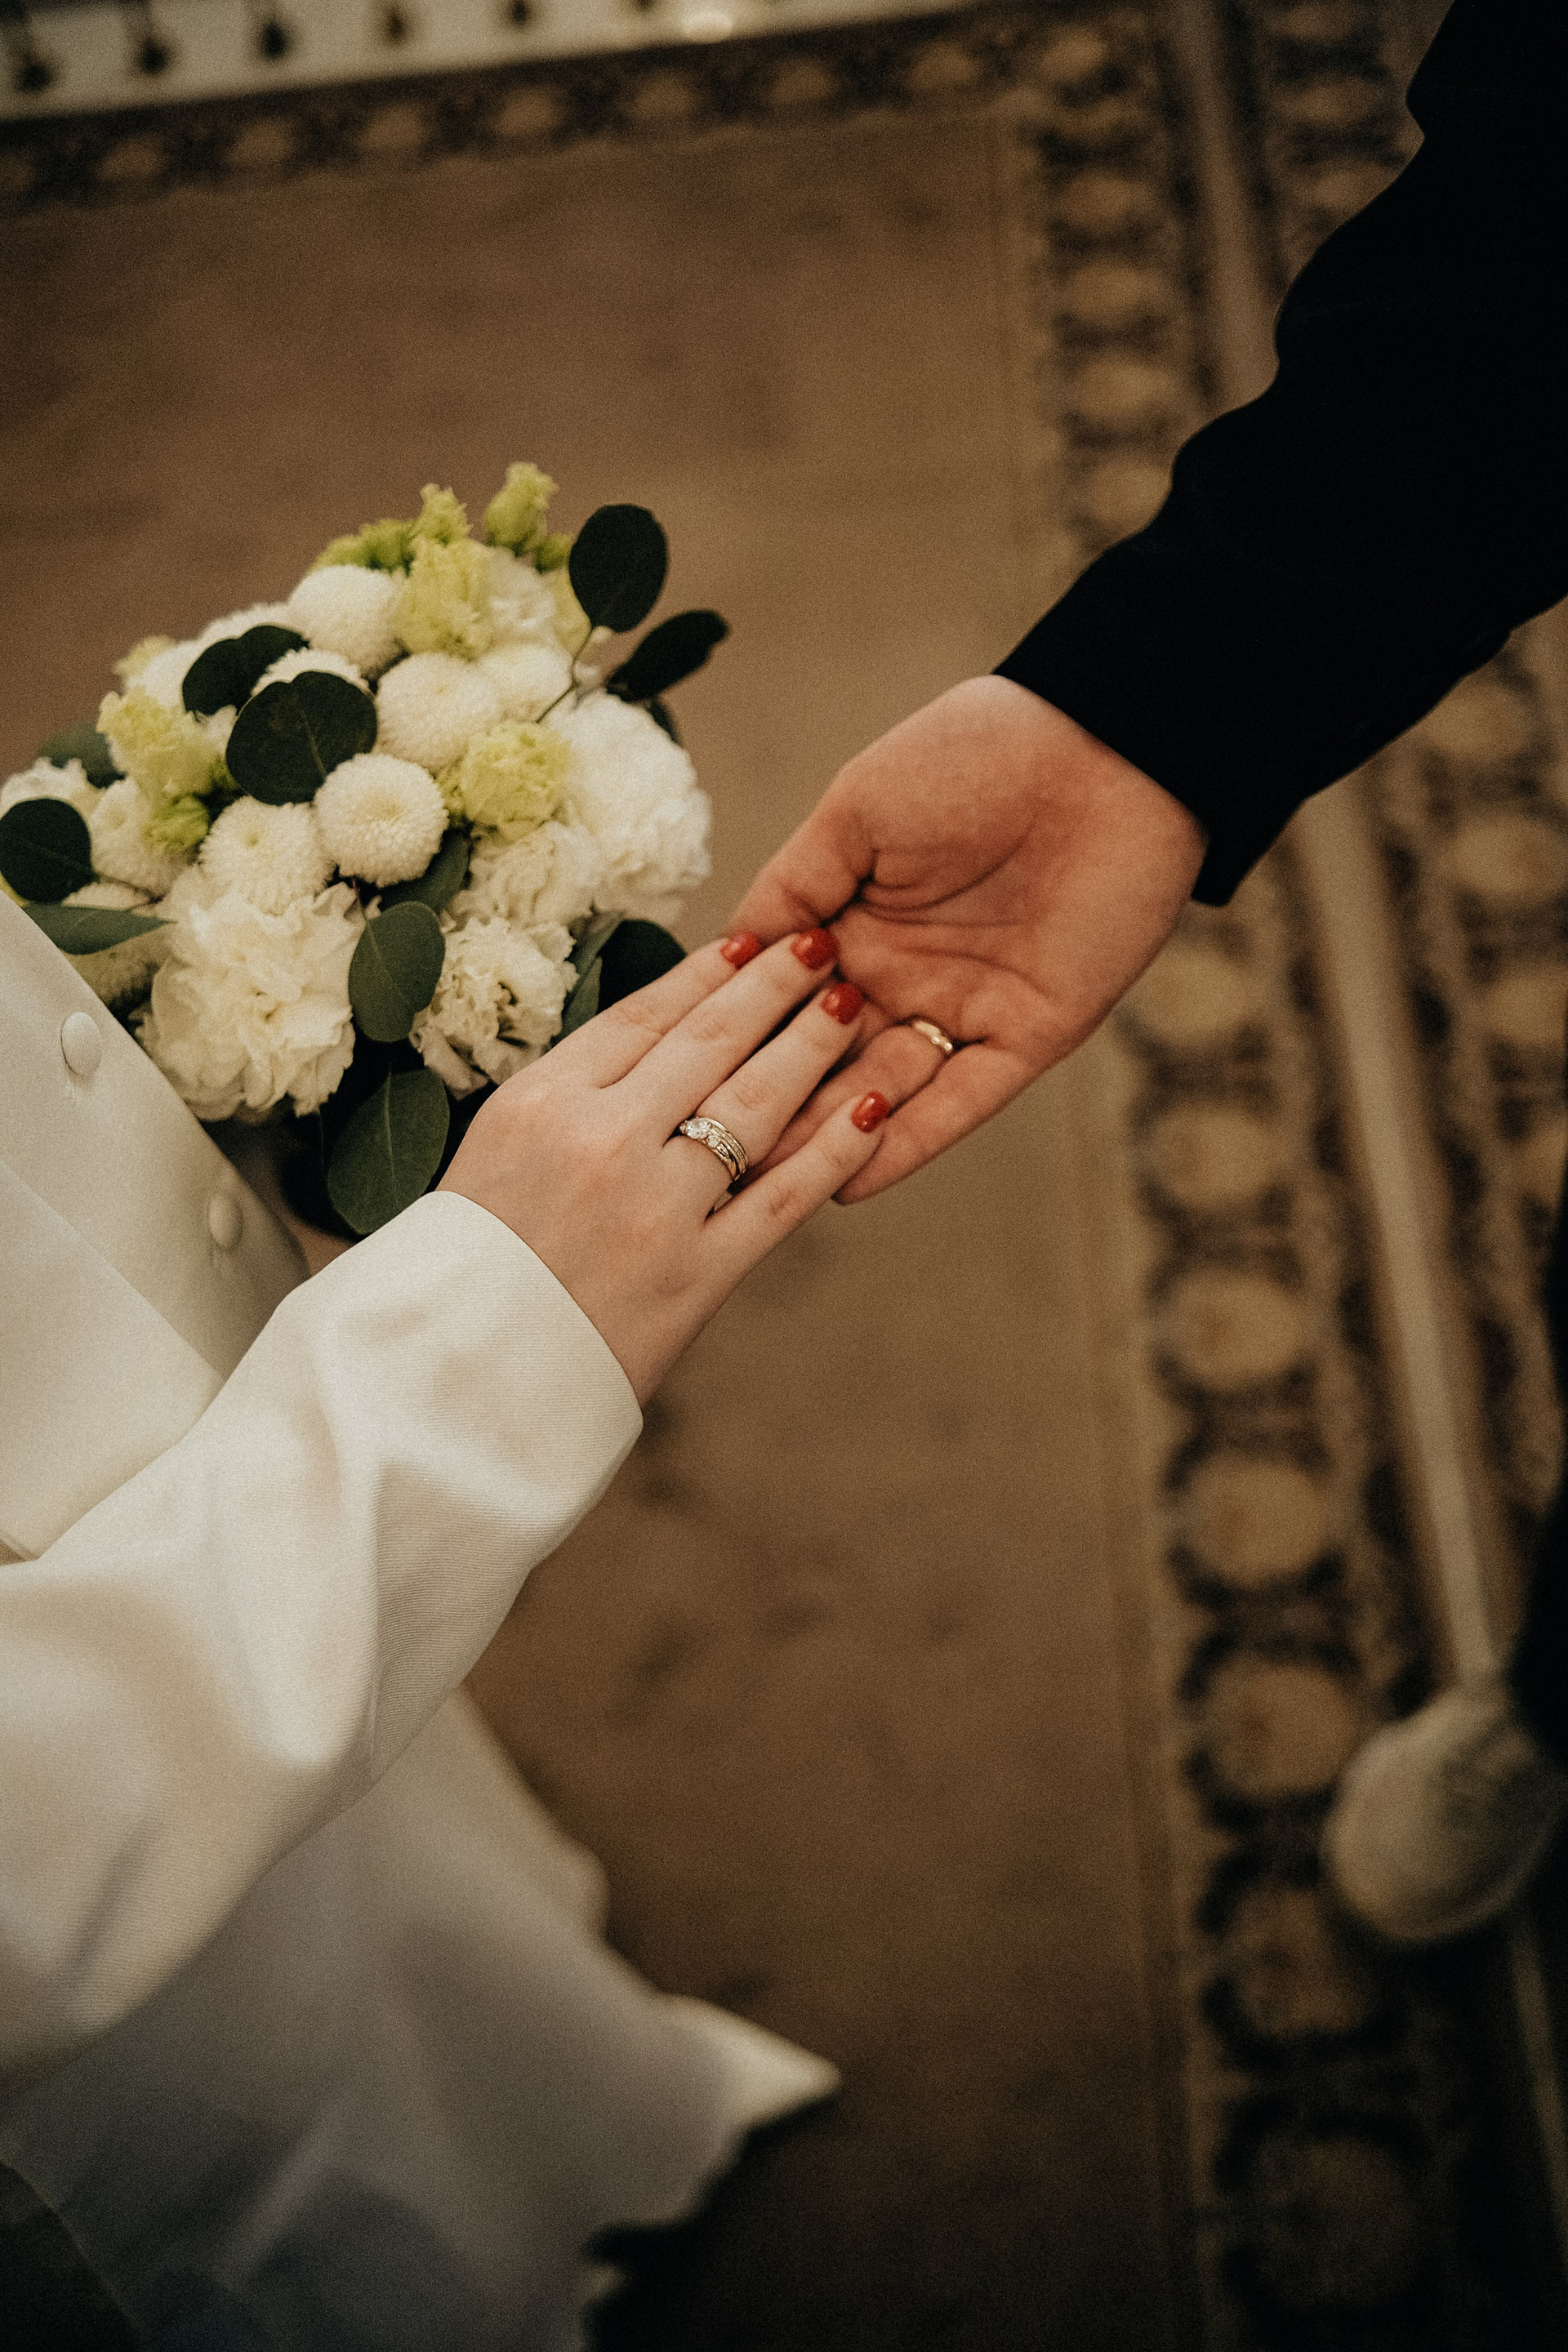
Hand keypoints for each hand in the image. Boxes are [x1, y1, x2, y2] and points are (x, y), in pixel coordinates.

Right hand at [439, 932, 898, 1402]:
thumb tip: (647, 1046)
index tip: (749, 940)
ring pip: (753, 1106)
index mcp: (540, 1103)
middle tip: (821, 947)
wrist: (457, 1382)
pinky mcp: (697, 1276)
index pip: (642, 1016)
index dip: (706, 973)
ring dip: (810, 1048)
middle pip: (707, 1044)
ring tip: (849, 1008)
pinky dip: (834, 1152)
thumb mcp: (493, 1155)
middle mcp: (599, 1142)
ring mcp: (654, 1209)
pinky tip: (872, 1111)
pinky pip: (782, 1200)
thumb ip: (569, 1100)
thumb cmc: (470, 1268)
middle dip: (772, 987)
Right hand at [731, 677, 1205, 1200]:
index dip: (731, 1041)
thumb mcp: (857, 810)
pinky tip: (848, 1180)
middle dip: (766, 1106)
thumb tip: (726, 959)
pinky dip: (907, 1143)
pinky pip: (959, 1102)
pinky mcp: (1029, 1033)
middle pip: (820, 1060)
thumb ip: (791, 888)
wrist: (1107, 745)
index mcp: (853, 922)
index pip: (779, 1002)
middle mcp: (900, 976)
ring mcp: (962, 1009)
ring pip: (880, 1092)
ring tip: (757, 1178)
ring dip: (823, 1135)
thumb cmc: (975, 754)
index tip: (668, 1089)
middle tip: (698, 1156)